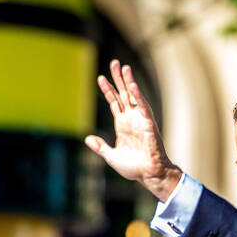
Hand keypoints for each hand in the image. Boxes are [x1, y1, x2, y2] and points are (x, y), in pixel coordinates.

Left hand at [84, 59, 181, 200]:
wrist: (148, 174)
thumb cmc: (133, 167)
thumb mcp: (111, 156)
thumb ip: (100, 147)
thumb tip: (88, 139)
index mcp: (122, 124)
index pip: (114, 102)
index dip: (108, 90)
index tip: (100, 78)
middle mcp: (131, 119)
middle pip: (123, 94)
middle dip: (118, 79)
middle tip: (114, 63)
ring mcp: (139, 119)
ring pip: (133, 96)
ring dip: (128, 82)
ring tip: (123, 67)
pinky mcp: (148, 123)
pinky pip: (143, 107)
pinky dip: (138, 95)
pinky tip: (132, 85)